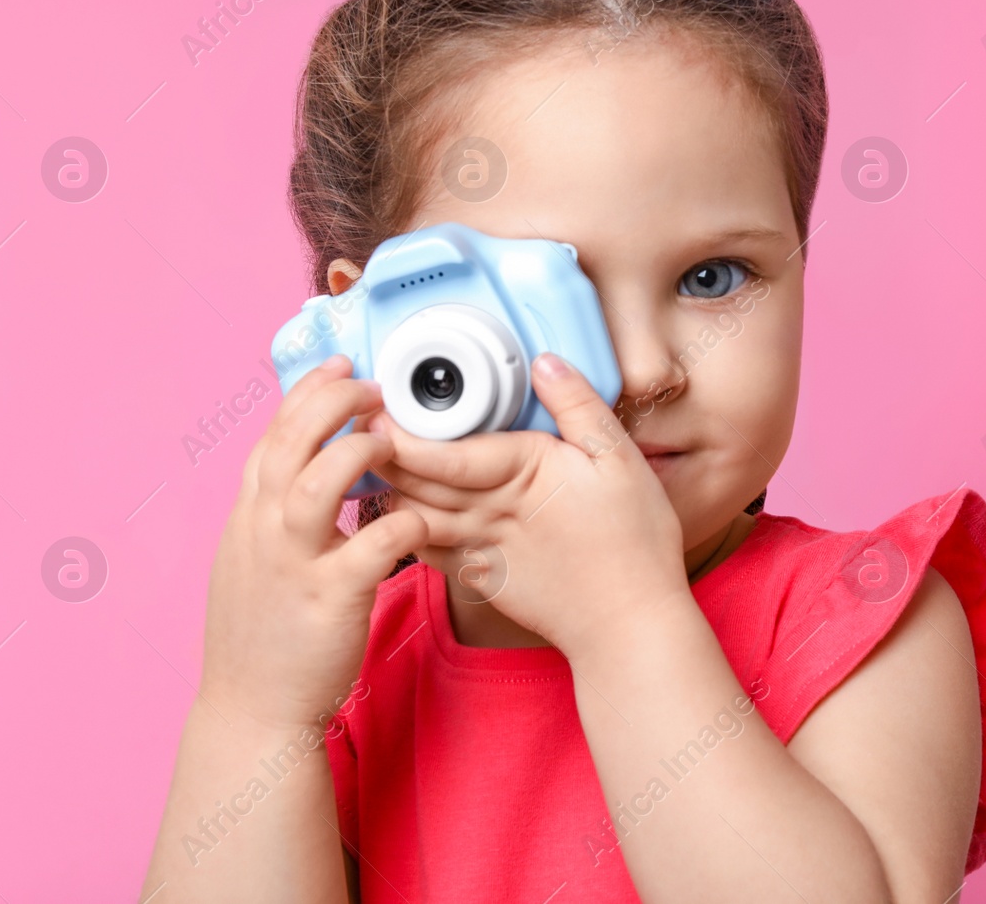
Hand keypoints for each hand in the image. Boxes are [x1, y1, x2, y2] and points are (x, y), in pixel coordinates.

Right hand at [200, 355, 429, 730]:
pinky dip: (401, 521)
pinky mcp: (330, 599)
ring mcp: (293, 563)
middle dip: (333, 400)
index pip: (272, 434)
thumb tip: (303, 470)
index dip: (306, 393)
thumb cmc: (263, 637)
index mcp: (248, 517)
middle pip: (291, 440)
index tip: (339, 366)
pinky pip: (372, 545)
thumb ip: (274, 513)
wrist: (252, 711)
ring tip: (393, 439)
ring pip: (319, 480)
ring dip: (360, 449)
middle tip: (374, 386)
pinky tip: (421, 516)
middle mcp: (262, 530)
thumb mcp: (253, 562)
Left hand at [370, 351, 689, 659]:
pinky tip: (397, 513)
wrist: (629, 624)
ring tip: (366, 465)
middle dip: (379, 454)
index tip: (372, 408)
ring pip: (414, 517)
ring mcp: (482, 550)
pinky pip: (429, 551)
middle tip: (353, 428)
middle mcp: (490, 513)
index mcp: (521, 473)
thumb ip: (578, 406)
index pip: (442, 452)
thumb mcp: (621, 459)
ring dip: (388, 491)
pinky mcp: (482, 578)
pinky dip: (405, 530)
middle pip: (416, 481)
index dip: (399, 431)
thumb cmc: (633, 542)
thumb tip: (544, 362)